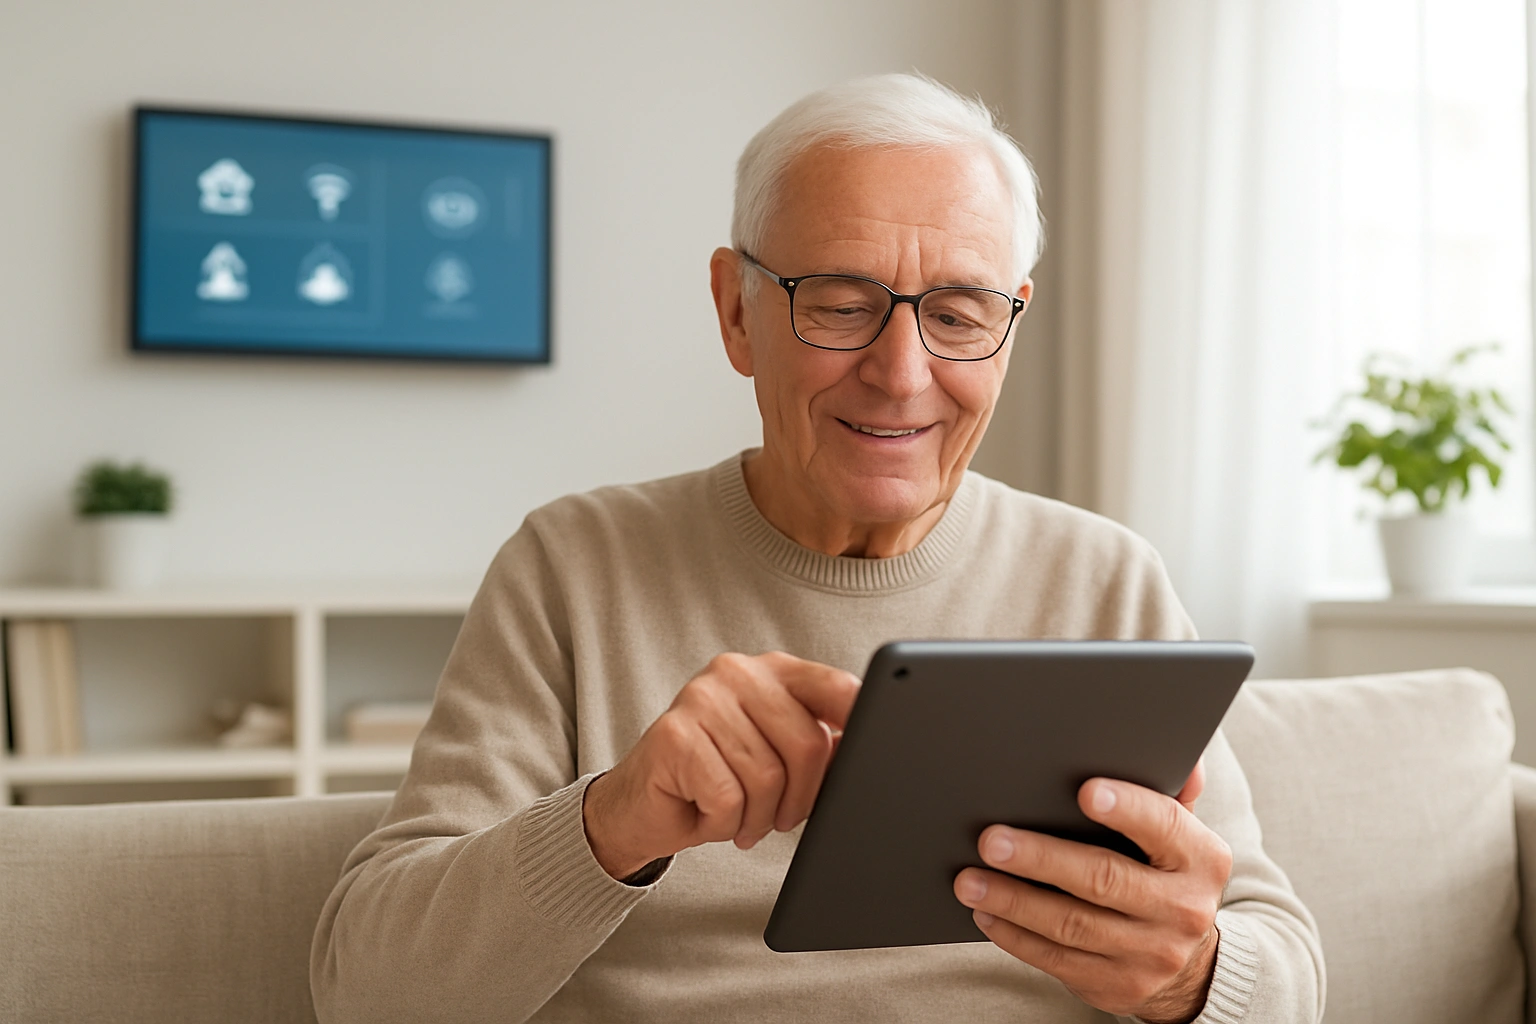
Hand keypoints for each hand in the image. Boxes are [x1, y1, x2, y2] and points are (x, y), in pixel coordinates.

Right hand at [583, 651, 860, 878]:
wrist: (638, 806)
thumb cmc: (716, 782)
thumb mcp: (777, 759)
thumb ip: (816, 746)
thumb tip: (861, 755)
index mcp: (771, 670)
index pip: (835, 688)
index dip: (860, 725)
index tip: (877, 755)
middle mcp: (736, 672)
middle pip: (807, 745)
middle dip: (801, 799)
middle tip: (781, 818)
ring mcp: (701, 698)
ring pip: (767, 778)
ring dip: (758, 817)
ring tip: (738, 816)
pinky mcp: (674, 735)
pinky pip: (728, 797)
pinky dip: (723, 823)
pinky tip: (707, 815)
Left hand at [952, 758, 1229, 1022]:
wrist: (1188, 964)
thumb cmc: (1165, 875)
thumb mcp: (1180, 834)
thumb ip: (1170, 791)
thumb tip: (1181, 755)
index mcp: (1201, 859)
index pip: (1165, 825)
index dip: (1127, 807)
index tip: (1084, 791)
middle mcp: (1183, 910)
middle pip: (1105, 879)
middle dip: (1042, 858)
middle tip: (992, 840)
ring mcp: (1151, 954)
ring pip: (1072, 925)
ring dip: (1014, 901)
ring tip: (970, 880)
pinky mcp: (1118, 986)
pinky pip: (1057, 960)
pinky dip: (1015, 936)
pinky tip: (986, 912)